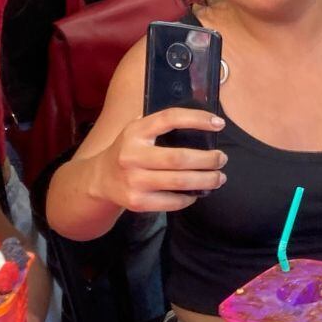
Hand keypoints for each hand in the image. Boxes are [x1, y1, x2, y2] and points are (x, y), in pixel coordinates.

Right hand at [91, 109, 226, 212]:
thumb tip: (204, 121)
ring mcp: (133, 181)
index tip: (219, 124)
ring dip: (206, 180)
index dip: (197, 119)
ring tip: (219, 178)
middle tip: (222, 159)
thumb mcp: (137, 131)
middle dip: (208, 160)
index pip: (169, 119)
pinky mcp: (137, 202)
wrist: (99, 180)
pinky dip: (189, 198)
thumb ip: (160, 124)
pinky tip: (197, 193)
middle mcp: (132, 155)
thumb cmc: (128, 150)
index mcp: (135, 132)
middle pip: (179, 158)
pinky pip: (172, 201)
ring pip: (179, 182)